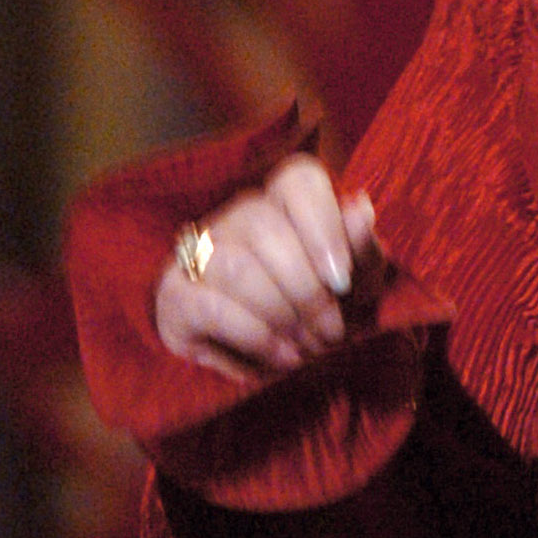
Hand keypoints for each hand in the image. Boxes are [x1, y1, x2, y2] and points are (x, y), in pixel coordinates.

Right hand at [155, 155, 381, 380]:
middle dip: (307, 290)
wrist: (275, 357)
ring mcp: (198, 252)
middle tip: (331, 332)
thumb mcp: (356, 285)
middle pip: (265, 227)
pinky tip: (283, 356)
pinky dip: (256, 336)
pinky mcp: (175, 295)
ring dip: (282, 314)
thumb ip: (361, 249)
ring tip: (308, 346)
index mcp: (284, 203)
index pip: (298, 180)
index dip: (324, 227)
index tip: (343, 281)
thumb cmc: (322, 310)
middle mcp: (237, 217)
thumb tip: (360, 209)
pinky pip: (211, 307)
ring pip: (236, 267)